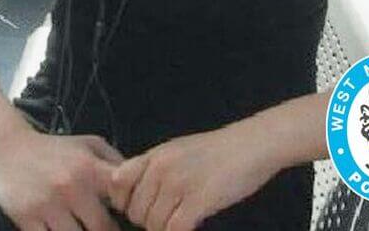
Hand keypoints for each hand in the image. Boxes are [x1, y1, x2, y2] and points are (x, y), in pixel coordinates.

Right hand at [0, 126, 124, 230]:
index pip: (122, 195)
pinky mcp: (27, 220)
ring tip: (85, 229)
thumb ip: (115, 160)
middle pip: (102, 229)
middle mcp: (72, 187)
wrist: (9, 149)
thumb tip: (139, 181)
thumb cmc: (56, 149)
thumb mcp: (89, 144)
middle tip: (109, 230)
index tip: (134, 217)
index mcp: (90, 168)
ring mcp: (49, 206)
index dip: (132, 210)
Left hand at [106, 120, 276, 230]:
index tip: (142, 207)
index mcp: (155, 154)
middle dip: (148, 221)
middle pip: (135, 212)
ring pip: (153, 224)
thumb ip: (153, 168)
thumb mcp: (178, 151)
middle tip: (169, 217)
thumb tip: (128, 191)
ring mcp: (179, 183)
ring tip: (182, 220)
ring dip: (165, 229)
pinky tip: (193, 225)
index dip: (125, 202)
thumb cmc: (216, 151)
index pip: (117, 183)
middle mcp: (162, 167)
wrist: (251, 146)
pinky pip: (174, 230)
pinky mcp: (198, 200)